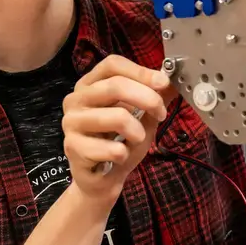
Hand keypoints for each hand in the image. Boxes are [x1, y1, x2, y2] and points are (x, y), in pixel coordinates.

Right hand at [62, 56, 173, 204]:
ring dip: (138, 132)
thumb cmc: (119, 143)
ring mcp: (71, 122)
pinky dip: (125, 154)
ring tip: (136, 140)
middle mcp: (76, 99)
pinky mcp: (73, 147)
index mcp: (90, 85)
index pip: (112, 65)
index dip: (141, 71)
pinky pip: (112, 147)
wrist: (102, 179)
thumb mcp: (142, 117)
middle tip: (161, 113)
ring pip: (117, 116)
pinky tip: (119, 157)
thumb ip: (155, 97)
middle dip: (148, 99)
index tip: (163, 83)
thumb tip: (174, 81)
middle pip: (115, 85)